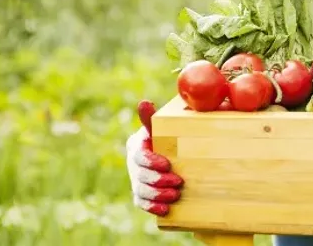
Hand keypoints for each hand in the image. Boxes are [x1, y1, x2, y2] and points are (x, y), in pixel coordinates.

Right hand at [125, 100, 183, 215]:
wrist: (169, 153)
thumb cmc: (165, 137)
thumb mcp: (159, 128)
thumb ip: (151, 118)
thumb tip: (143, 102)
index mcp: (137, 147)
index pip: (139, 156)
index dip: (151, 162)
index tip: (167, 164)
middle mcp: (134, 165)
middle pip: (140, 176)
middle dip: (158, 180)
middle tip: (178, 182)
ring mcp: (136, 180)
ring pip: (141, 191)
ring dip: (158, 195)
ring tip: (175, 195)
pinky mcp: (140, 193)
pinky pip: (142, 203)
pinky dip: (152, 207)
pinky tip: (165, 209)